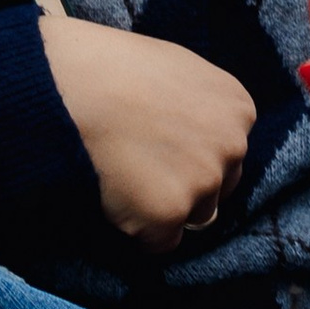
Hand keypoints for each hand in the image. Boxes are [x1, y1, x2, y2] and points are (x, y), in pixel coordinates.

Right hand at [39, 18, 255, 252]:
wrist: (72, 83)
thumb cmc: (112, 67)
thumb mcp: (177, 69)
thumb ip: (200, 104)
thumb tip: (191, 130)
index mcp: (238, 109)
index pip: (229, 151)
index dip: (192, 152)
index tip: (163, 145)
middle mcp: (232, 146)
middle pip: (219, 186)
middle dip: (186, 182)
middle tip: (142, 165)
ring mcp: (204, 181)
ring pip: (193, 215)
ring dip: (164, 206)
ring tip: (125, 177)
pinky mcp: (169, 213)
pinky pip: (160, 241)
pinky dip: (139, 228)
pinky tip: (114, 196)